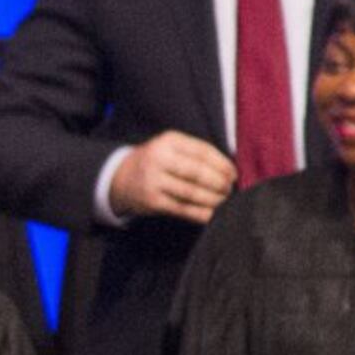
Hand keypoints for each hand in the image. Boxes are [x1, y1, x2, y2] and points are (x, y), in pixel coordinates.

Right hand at [110, 130, 239, 223]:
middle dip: (220, 183)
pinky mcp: (152, 201)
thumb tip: (230, 171)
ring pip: (192, 192)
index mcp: (168, 141)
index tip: (234, 174)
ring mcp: (153, 180)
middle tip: (229, 189)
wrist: (120, 177)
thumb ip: (196, 154)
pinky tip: (212, 213)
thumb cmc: (156, 162)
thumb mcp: (171, 148)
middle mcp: (158, 158)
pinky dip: (202, 213)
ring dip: (214, 199)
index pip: (203, 152)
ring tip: (223, 201)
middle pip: (198, 172)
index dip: (223, 165)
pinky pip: (184, 209)